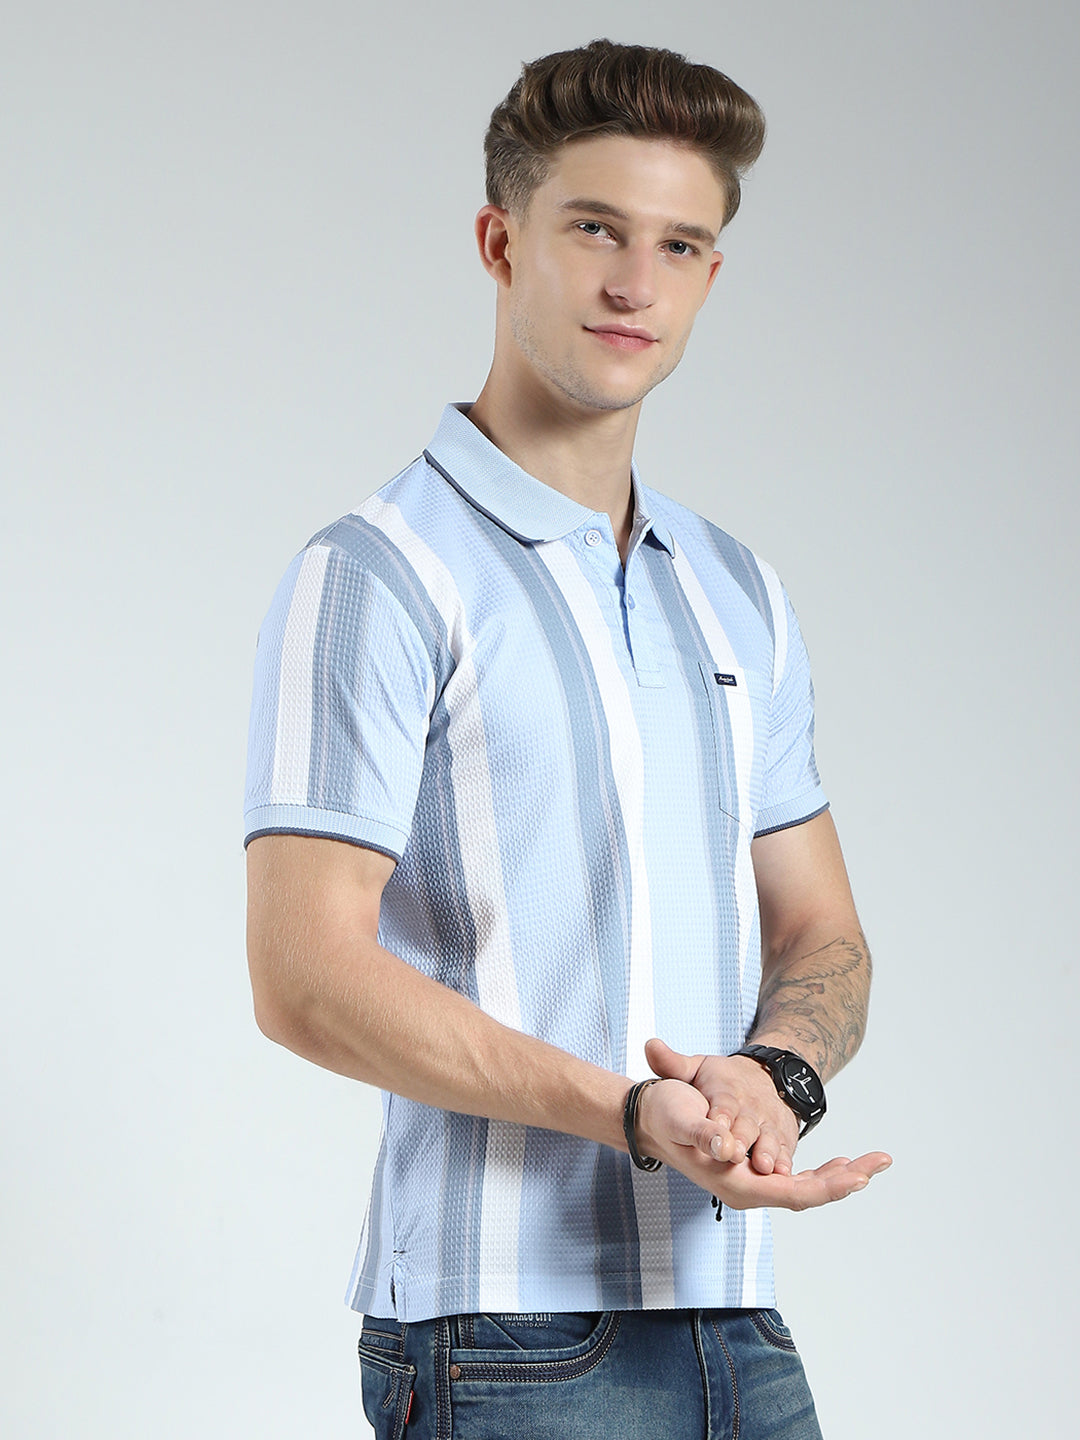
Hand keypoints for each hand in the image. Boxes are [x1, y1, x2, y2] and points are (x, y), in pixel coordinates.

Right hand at [636, 1073, 891, 1211]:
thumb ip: (702, 1134)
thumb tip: (724, 1146)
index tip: (859, 1174)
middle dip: (846, 1179)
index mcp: (735, 1184)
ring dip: (840, 1176)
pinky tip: (841, 1162)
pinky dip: (822, 1172)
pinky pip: (796, 1179)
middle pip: (807, 1194)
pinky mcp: (754, 1171)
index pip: (794, 1194)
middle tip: (881, 1161)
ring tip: (872, 1162)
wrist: (650, 1117)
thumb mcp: (681, 1118)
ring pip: (806, 1188)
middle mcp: (748, 1189)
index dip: (829, 1185)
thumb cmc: (666, 1115)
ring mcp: (752, 1182)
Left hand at [645, 1037, 799, 1175]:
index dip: (719, 1116)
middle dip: (741, 1139)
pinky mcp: (785, 1137)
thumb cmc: (724, 1079)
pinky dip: (786, 1162)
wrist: (765, 1075)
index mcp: (726, 1091)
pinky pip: (787, 1150)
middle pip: (746, 1126)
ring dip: (768, 1153)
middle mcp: (751, 1108)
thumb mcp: (698, 1067)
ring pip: (770, 1139)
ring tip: (764, 1166)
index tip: (714, 1124)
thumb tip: (650, 1046)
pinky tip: (785, 1174)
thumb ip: (673, 1063)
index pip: (722, 1104)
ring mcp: (769, 1123)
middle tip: (734, 1153)